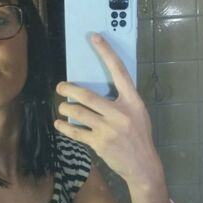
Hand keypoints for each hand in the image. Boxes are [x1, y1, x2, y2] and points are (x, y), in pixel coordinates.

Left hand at [54, 33, 162, 188]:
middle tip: (60, 87)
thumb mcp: (138, 114)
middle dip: (69, 90)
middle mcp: (120, 113)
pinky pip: (76, 131)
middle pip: (88, 96)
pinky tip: (59, 123)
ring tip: (62, 107)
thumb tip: (100, 90)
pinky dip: (64, 127)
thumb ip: (122, 102)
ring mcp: (109, 129)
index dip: (106, 53)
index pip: (119, 72)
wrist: (143, 165)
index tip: (95, 38)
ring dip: (65, 108)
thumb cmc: (139, 137)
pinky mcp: (99, 143)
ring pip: (78, 113)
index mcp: (133, 101)